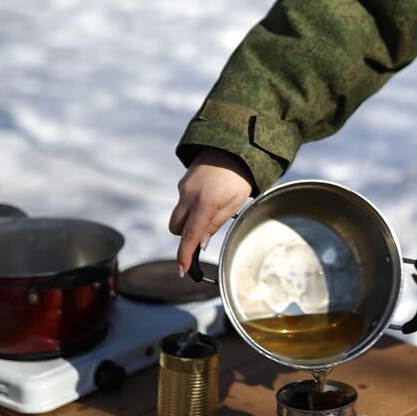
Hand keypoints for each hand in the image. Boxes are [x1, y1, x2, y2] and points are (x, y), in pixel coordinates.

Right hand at [170, 148, 254, 275]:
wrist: (233, 146)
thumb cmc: (240, 177)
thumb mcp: (235, 203)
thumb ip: (216, 223)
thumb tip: (200, 243)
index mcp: (205, 203)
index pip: (190, 236)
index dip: (185, 256)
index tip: (183, 270)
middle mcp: (189, 195)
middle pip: (176, 229)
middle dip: (185, 236)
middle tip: (205, 231)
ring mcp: (183, 187)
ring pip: (178, 215)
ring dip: (188, 220)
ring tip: (211, 210)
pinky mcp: (183, 181)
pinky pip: (182, 201)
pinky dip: (191, 206)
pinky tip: (209, 196)